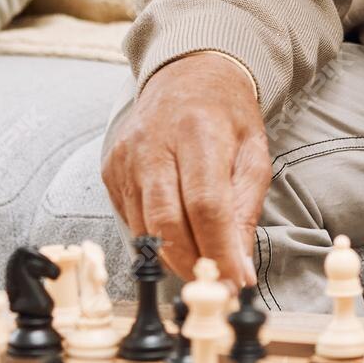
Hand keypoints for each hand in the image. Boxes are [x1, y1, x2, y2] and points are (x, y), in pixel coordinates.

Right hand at [101, 52, 268, 286]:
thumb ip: (245, 211)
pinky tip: (177, 239)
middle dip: (193, 265)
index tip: (235, 283)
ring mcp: (126, 157)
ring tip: (201, 269)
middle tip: (216, 286)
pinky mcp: (111, 169)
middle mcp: (154, 143)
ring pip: (145, 228)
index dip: (219, 251)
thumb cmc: (226, 117)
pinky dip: (155, 240)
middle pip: (167, 222)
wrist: (186, 76)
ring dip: (175, 259)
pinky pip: (130, 219)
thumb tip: (240, 270)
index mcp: (198, 132)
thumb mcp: (253, 155)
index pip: (206, 205)